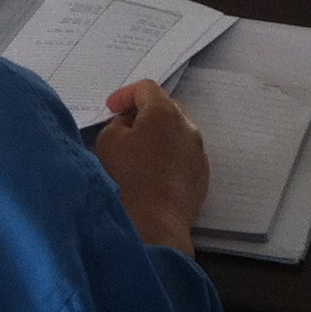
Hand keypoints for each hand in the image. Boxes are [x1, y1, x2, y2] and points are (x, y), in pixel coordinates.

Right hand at [94, 79, 209, 254]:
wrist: (156, 223)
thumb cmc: (129, 179)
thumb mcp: (108, 142)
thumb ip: (117, 123)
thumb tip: (129, 125)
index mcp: (165, 112)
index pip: (146, 88)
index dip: (125, 94)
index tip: (111, 108)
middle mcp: (188, 126)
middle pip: (165, 107)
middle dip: (144, 112)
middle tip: (124, 125)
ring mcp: (199, 151)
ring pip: (176, 132)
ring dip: (158, 135)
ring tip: (138, 151)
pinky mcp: (202, 175)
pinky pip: (184, 154)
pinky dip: (169, 155)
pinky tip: (153, 173)